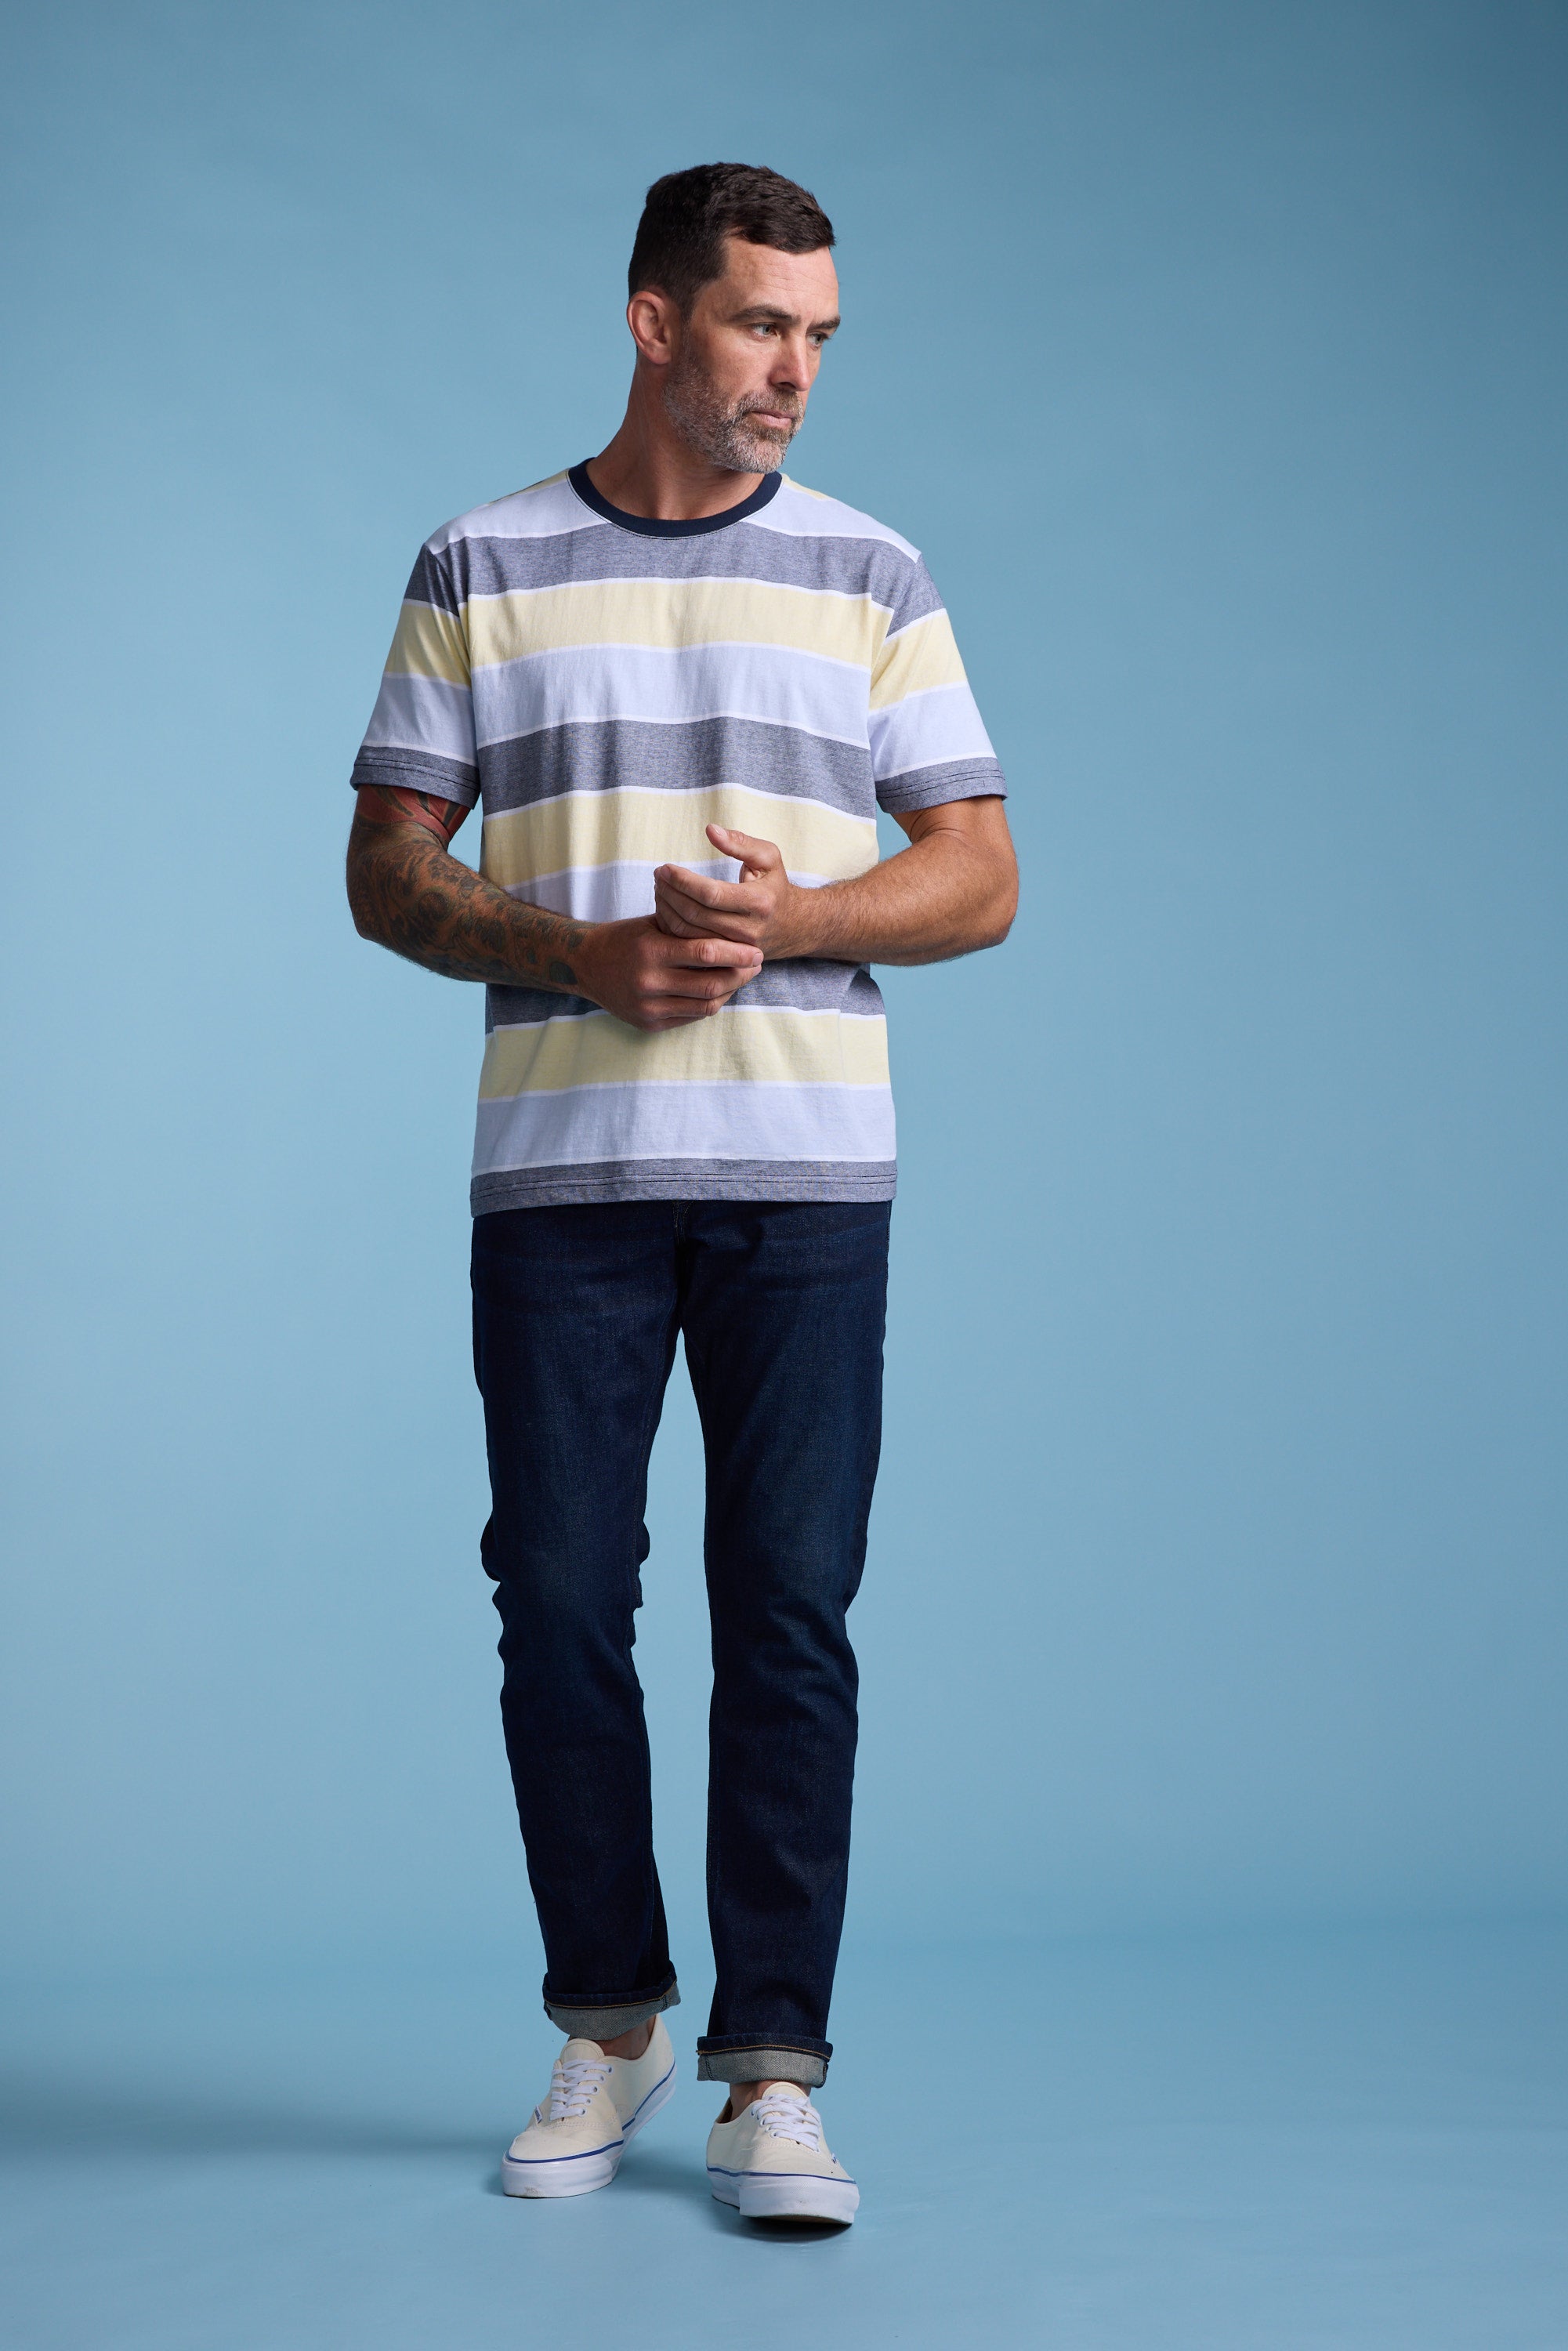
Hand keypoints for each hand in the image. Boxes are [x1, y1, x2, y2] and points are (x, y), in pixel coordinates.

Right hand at [573, 914, 761, 1032]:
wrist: (586, 964)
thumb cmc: (626, 938)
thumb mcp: (654, 925)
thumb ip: (689, 929)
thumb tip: (736, 931)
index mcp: (652, 951)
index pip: (706, 953)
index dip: (737, 953)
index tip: (756, 951)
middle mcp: (649, 982)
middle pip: (711, 984)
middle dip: (741, 975)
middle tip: (757, 965)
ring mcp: (648, 1008)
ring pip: (705, 1006)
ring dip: (730, 992)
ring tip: (742, 977)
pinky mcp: (648, 1024)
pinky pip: (691, 1017)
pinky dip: (710, 1004)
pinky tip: (720, 991)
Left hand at [653, 825, 807, 958]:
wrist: (793, 926)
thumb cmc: (775, 886)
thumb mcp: (768, 858)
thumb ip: (740, 843)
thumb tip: (711, 830)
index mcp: (758, 902)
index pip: (711, 894)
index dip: (683, 881)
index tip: (665, 868)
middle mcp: (748, 930)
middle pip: (696, 915)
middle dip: (670, 893)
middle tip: (658, 876)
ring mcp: (736, 949)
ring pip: (689, 934)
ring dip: (667, 910)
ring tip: (660, 889)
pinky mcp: (726, 958)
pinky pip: (690, 945)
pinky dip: (673, 926)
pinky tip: (666, 908)